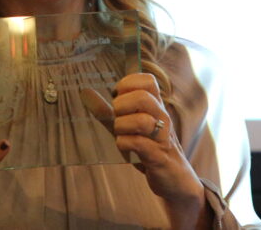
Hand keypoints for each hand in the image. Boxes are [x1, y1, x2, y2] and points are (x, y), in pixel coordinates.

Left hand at [112, 73, 208, 229]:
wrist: (175, 180)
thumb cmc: (149, 148)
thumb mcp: (127, 127)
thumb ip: (107, 112)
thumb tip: (85, 92)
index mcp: (156, 106)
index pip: (148, 80)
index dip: (128, 83)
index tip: (118, 95)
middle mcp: (161, 117)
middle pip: (143, 97)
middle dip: (122, 105)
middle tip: (118, 116)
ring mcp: (162, 136)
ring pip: (141, 121)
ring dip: (122, 126)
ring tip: (120, 133)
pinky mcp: (158, 156)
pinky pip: (138, 144)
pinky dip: (124, 144)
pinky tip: (124, 147)